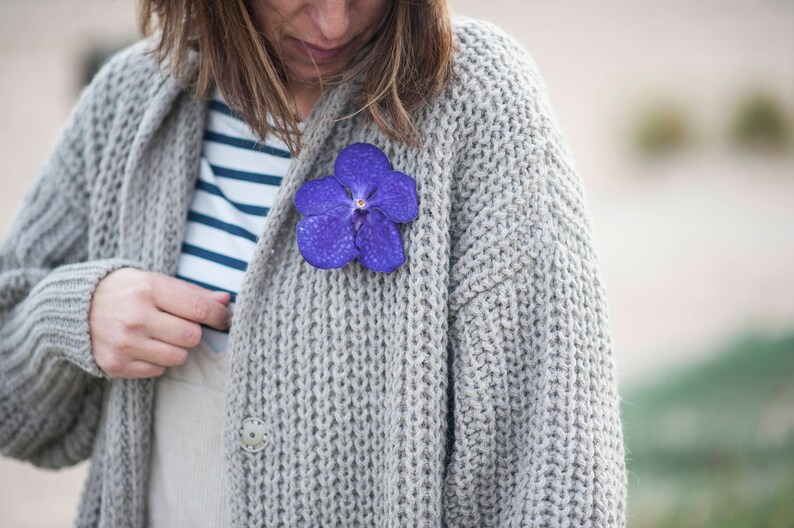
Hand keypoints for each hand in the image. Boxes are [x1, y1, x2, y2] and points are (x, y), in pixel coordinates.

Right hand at [88, 268, 230, 377]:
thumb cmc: (125, 291)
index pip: (199, 309)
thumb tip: (225, 301)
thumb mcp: (154, 281)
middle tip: (183, 325)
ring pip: (178, 357)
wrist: (74, 308)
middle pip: (192, 337)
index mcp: (148, 289)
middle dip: (194, 332)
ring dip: (178, 348)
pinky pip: (158, 370)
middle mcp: (136, 317)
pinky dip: (158, 360)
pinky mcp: (116, 364)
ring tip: (162, 335)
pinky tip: (145, 346)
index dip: (219, 316)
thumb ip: (191, 292)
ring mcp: (125, 343)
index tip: (224, 319)